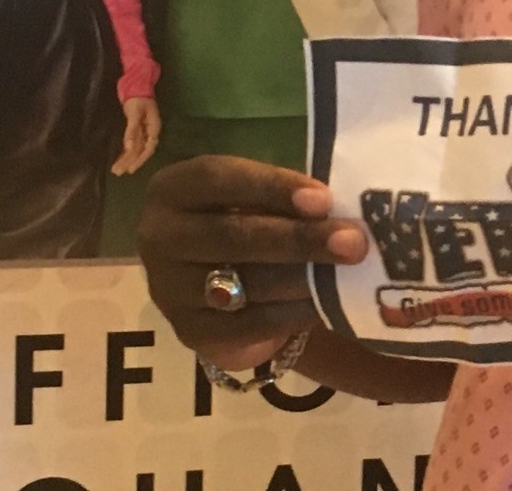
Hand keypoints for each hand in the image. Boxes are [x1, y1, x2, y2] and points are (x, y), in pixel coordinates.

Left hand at [113, 97, 162, 175]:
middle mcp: (150, 132)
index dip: (140, 160)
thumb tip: (129, 147)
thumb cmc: (138, 99)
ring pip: (136, 148)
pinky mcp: (137, 129)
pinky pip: (132, 144)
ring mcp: (144, 131)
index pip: (148, 148)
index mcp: (153, 128)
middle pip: (141, 150)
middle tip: (118, 172)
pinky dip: (126, 152)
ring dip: (126, 159)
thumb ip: (132, 130)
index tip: (130, 169)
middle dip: (130, 162)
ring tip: (116, 170)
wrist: (137, 86)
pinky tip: (119, 159)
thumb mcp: (135, 114)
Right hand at [138, 156, 366, 369]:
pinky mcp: (188, 332)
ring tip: (346, 272)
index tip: (324, 199)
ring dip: (301, 279)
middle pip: (232, 236)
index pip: (218, 179)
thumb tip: (337, 207)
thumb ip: (279, 196)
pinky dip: (290, 314)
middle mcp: (159, 238)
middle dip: (298, 238)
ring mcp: (168, 290)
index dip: (272, 187)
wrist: (211, 279)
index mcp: (171, 189)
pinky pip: (245, 325)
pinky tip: (324, 304)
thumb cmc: (239, 216)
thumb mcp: (248, 196)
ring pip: (240, 284)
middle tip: (352, 241)